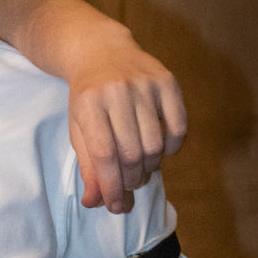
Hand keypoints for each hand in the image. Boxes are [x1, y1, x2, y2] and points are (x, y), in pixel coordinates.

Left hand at [67, 45, 186, 213]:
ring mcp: (145, 84)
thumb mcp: (79, 130)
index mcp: (89, 105)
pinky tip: (160, 150)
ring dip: (150, 167)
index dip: (112, 187)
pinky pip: (178, 126)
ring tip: (142, 169)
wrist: (101, 51)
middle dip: (131, 180)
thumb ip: (87, 166)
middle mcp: (118, 92)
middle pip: (131, 153)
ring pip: (155, 144)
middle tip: (129, 187)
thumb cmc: (88, 99)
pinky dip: (172, 147)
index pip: (104, 156)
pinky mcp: (167, 80)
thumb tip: (94, 202)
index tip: (115, 206)